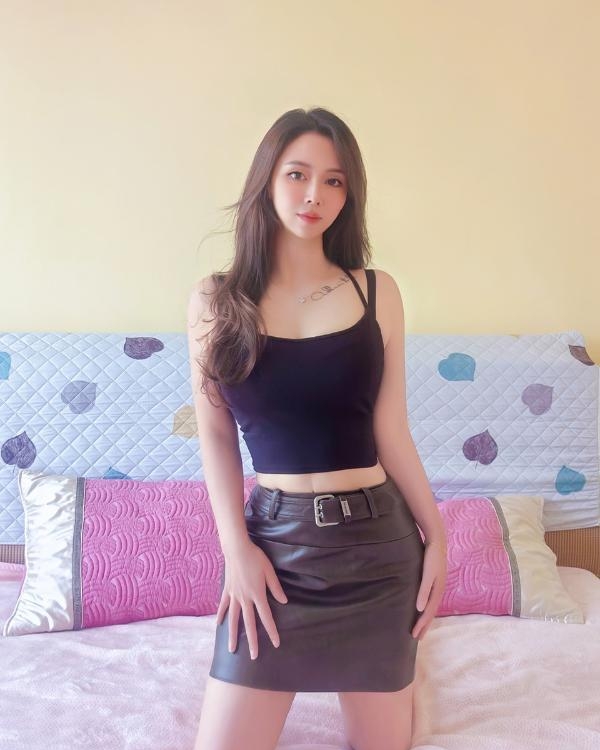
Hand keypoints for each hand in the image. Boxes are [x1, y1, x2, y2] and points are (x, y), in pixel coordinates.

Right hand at [216, 539, 287, 659]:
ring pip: (233, 620)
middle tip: (254, 657)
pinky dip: (221, 616)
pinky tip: (219, 625)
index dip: (271, 631)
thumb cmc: (256, 558)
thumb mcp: (269, 571)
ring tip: (232, 650)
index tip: (276, 644)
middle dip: (252, 641)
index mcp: (257, 594)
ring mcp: (234, 596)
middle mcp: (245, 599)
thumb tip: (284, 601)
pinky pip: (223, 606)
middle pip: (249, 624)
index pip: (266, 617)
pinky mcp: (227, 590)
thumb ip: (275, 588)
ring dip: (233, 636)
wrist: (237, 549)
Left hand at [411, 541, 446, 640]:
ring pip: (431, 607)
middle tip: (416, 638)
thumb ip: (424, 591)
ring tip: (419, 627)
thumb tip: (420, 609)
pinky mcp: (434, 581)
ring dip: (425, 618)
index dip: (422, 625)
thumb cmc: (431, 557)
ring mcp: (437, 586)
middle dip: (424, 626)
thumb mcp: (427, 574)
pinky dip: (426, 608)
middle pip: (431, 612)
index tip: (414, 636)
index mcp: (437, 592)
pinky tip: (421, 608)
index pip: (428, 613)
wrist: (437, 542)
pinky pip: (430, 599)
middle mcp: (438, 591)